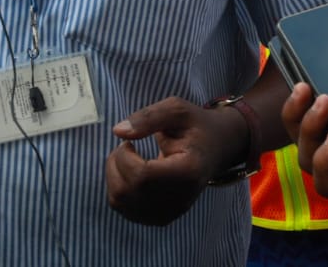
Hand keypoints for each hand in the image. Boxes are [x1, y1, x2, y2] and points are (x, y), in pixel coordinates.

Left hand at [106, 97, 244, 226]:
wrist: (214, 149)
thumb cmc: (195, 126)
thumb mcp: (177, 110)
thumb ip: (149, 117)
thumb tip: (118, 131)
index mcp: (189, 172)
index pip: (142, 175)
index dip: (124, 156)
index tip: (129, 141)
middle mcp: (181, 199)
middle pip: (127, 190)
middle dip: (116, 163)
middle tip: (127, 146)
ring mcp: (170, 212)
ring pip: (120, 201)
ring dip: (113, 175)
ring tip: (128, 158)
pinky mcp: (160, 218)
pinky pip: (123, 208)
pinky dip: (117, 187)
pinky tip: (131, 172)